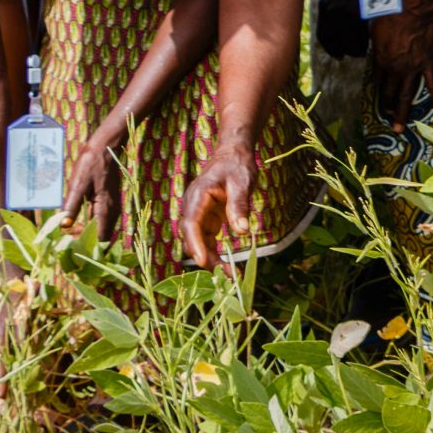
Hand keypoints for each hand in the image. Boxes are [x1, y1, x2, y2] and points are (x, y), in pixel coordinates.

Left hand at [63, 132, 123, 240]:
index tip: (70, 242)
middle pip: (102, 236)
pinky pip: (102, 220)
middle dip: (86, 240)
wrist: (106, 147)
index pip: (100, 238)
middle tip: (67, 236)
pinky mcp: (110, 202)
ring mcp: (113, 207)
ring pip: (103, 229)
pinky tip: (78, 218)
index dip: (86, 244)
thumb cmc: (91, 163)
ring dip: (88, 232)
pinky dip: (91, 224)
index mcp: (106, 208)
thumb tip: (65, 226)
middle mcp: (113, 211)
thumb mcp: (78, 184)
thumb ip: (72, 206)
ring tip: (70, 229)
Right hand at [181, 144, 254, 268]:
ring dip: (211, 260)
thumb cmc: (237, 166)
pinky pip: (208, 241)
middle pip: (193, 238)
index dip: (195, 243)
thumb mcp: (242, 182)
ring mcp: (199, 215)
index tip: (203, 261)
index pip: (191, 224)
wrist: (233, 156)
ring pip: (199, 243)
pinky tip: (228, 267)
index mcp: (197, 197)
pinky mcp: (207, 220)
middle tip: (226, 276)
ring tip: (231, 276)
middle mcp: (194, 208)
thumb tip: (241, 232)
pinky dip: (215, 254)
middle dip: (206, 258)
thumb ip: (239, 205)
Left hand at [371, 9, 432, 131]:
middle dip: (386, 106)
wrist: (413, 8)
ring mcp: (413, 68)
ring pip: (406, 94)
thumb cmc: (390, 13)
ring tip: (399, 127)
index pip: (377, 79)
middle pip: (389, 91)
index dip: (377, 89)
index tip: (378, 95)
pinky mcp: (428, 64)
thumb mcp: (375, 29)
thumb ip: (377, 43)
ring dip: (401, 112)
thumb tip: (377, 46)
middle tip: (386, 117)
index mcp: (380, 59)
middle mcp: (395, 68)